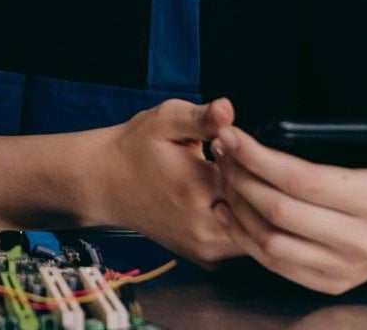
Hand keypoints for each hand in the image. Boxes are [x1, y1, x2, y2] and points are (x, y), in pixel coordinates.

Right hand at [99, 98, 240, 267]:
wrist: (103, 184)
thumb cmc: (134, 149)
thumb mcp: (165, 120)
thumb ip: (201, 116)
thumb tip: (227, 109)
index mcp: (198, 191)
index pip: (256, 178)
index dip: (251, 158)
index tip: (228, 145)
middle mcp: (205, 228)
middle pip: (262, 209)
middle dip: (256, 183)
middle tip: (229, 162)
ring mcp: (205, 248)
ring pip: (256, 230)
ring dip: (253, 205)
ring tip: (225, 180)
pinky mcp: (205, 257)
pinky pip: (241, 241)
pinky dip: (241, 221)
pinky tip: (221, 198)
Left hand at [211, 112, 366, 294]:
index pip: (302, 181)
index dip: (259, 158)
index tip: (232, 134)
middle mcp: (361, 241)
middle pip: (279, 209)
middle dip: (240, 176)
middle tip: (220, 148)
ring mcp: (344, 268)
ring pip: (269, 240)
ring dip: (236, 204)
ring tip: (222, 170)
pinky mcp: (329, 283)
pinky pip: (273, 263)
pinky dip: (242, 235)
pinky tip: (226, 205)